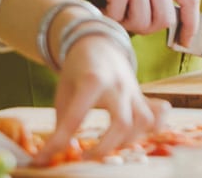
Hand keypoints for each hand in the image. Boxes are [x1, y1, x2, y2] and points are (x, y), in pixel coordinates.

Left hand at [40, 36, 164, 164]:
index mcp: (92, 81)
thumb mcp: (64, 90)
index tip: (44, 159)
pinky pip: (157, 113)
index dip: (58, 142)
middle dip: (104, 148)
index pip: (75, 119)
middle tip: (86, 156)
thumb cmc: (77, 70)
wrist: (98, 43)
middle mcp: (117, 85)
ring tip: (109, 145)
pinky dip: (154, 127)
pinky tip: (141, 135)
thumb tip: (60, 150)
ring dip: (127, 141)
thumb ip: (64, 120)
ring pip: (143, 121)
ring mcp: (133, 90)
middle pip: (122, 124)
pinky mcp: (142, 95)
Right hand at [47, 0, 198, 42]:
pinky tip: (100, 3)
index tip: (183, 41)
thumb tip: (159, 18)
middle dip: (147, 27)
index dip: (190, 25)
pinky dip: (107, 16)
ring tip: (112, 9)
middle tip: (129, 21)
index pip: (190, 0)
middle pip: (165, 19)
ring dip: (125, 23)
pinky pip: (118, 17)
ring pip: (143, 22)